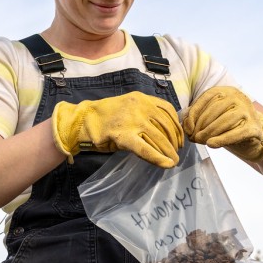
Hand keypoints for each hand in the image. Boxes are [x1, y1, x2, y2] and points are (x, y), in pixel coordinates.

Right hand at [51, 92, 182, 167]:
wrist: (82, 121)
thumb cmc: (106, 117)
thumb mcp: (129, 107)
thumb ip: (146, 113)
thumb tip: (166, 130)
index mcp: (142, 98)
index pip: (168, 111)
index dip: (177, 127)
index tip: (179, 139)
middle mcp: (140, 106)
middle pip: (166, 126)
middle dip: (174, 142)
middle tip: (176, 153)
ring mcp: (132, 120)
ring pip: (159, 138)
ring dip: (169, 152)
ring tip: (173, 161)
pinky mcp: (123, 135)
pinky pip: (145, 148)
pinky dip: (158, 158)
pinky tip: (166, 164)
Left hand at [183, 86, 262, 161]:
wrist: (251, 137)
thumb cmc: (227, 124)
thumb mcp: (212, 116)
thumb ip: (197, 115)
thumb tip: (183, 121)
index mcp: (226, 91)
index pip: (207, 98)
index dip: (194, 113)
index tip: (188, 128)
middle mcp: (238, 98)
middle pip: (214, 110)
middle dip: (200, 126)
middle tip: (193, 138)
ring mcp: (247, 111)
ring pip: (223, 121)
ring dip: (209, 133)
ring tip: (200, 141)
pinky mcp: (254, 127)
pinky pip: (235, 133)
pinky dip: (222, 139)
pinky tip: (211, 144)